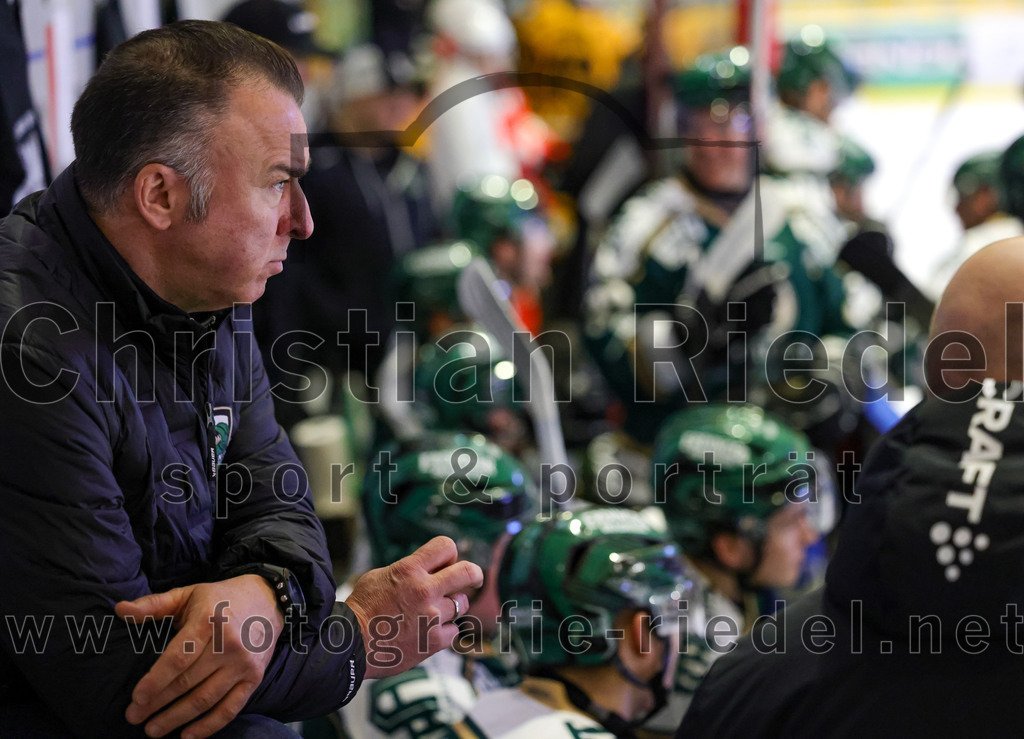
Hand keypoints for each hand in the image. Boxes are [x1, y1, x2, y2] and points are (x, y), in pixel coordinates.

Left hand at [115, 575, 283, 737]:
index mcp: (208, 621)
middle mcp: (227, 644)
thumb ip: (154, 604)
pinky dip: (209, 726)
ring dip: (176, 719)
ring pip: (205, 699)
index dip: (155, 681)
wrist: (268, 600)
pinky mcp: (254, 677)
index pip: (178, 658)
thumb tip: (120, 610)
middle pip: (187, 682)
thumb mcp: (188, 594)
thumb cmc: (220, 598)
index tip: (136, 698)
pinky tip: (187, 735)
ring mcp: (242, 663)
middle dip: (157, 704)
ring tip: (153, 730)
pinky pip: (230, 708)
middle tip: (134, 717)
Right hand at [345, 536, 483, 677]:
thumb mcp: (380, 576)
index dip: (450, 553)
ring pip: (462, 604)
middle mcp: (424, 590)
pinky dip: (444, 631)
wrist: (350, 645)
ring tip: (433, 613)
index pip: (446, 546)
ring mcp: (432, 616)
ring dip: (452, 606)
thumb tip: (429, 568)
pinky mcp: (434, 640)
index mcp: (409, 569)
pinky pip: (453, 630)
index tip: (448, 562)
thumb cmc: (362, 609)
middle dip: (474, 574)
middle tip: (474, 578)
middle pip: (468, 572)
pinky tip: (428, 632)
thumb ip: (407, 570)